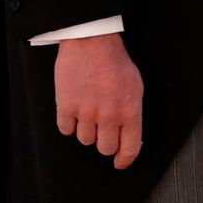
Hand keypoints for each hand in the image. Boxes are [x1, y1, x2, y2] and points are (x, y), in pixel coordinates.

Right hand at [56, 34, 142, 168]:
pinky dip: (69, 124)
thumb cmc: (114, 60)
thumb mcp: (135, 86)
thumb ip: (133, 113)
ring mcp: (86, 112)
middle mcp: (109, 115)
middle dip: (105, 141)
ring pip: (85, 140)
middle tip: (103, 129)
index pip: (130, 148)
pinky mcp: (66, 106)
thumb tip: (131, 136)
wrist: (91, 41)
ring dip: (87, 131)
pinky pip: (66, 130)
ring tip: (88, 113)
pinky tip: (74, 111)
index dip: (125, 159)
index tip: (120, 162)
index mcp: (129, 111)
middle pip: (105, 148)